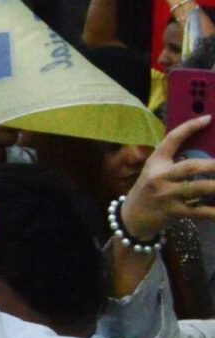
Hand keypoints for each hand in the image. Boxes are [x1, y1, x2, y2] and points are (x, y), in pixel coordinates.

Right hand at [119, 117, 214, 244]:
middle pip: (190, 167)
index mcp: (156, 162)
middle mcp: (160, 177)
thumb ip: (174, 163)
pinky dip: (213, 211)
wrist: (131, 218)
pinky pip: (199, 211)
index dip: (190, 128)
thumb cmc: (149, 190)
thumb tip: (207, 155)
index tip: (208, 119)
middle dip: (212, 165)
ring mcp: (166, 195)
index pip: (172, 139)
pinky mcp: (173, 212)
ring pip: (198, 188)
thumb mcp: (155, 172)